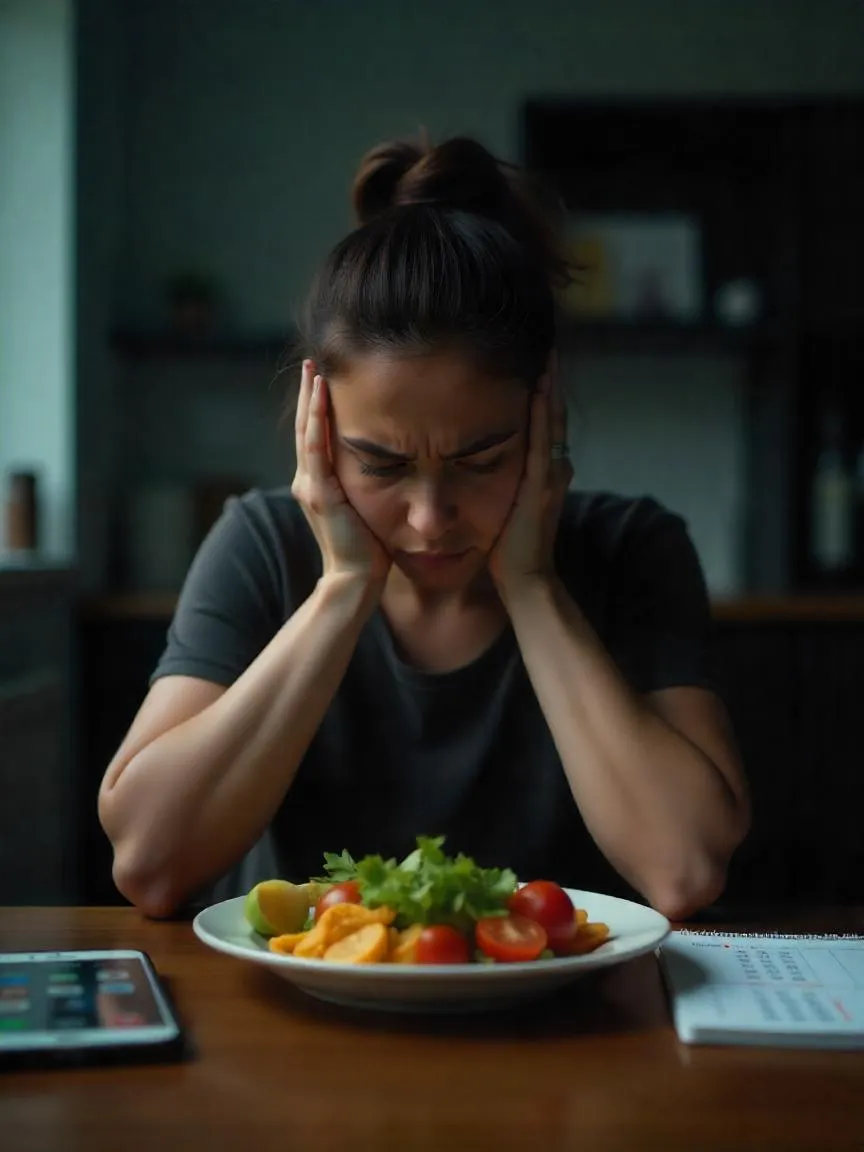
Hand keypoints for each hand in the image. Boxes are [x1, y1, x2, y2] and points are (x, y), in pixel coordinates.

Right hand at [291, 360, 391, 587]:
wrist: (358, 579)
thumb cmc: (369, 548)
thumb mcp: (368, 506)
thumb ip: (367, 484)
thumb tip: (391, 460)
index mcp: (318, 483)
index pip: (315, 435)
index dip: (316, 406)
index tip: (322, 377)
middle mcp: (309, 481)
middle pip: (305, 427)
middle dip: (309, 393)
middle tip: (311, 362)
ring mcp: (312, 487)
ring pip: (307, 432)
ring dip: (310, 399)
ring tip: (314, 371)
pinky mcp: (321, 494)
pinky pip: (316, 449)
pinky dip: (318, 420)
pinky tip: (321, 397)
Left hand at [488, 374, 572, 600]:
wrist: (524, 582)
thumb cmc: (508, 552)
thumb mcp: (504, 509)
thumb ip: (504, 486)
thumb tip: (483, 464)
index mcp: (542, 473)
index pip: (544, 424)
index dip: (543, 394)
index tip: (537, 363)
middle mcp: (552, 470)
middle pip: (553, 416)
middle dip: (550, 382)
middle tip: (547, 347)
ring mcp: (549, 477)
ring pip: (553, 423)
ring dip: (550, 390)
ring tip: (548, 356)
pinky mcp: (540, 487)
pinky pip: (543, 443)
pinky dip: (543, 416)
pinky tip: (539, 391)